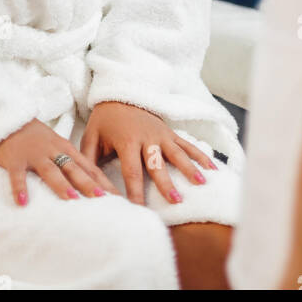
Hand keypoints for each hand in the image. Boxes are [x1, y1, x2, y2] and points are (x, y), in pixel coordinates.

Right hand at [0, 118, 120, 205]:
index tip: (118, 198)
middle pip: (74, 169)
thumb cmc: (36, 139)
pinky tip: (23, 202)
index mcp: (66, 149)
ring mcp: (34, 154)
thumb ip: (72, 164)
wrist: (9, 119)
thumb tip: (93, 187)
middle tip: (102, 199)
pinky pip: (17, 175)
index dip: (103, 182)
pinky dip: (20, 188)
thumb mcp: (57, 147)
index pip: (89, 167)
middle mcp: (53, 151)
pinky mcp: (15, 159)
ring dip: (61, 184)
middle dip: (88, 183)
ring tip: (71, 199)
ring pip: (50, 170)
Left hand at [81, 101, 217, 205]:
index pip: (131, 170)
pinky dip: (201, 155)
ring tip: (201, 183)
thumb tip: (88, 185)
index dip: (135, 191)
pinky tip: (213, 169)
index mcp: (126, 140)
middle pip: (158, 163)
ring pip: (177, 153)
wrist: (120, 92)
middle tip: (176, 200)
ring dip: (190, 168)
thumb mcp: (91, 137)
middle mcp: (147, 137)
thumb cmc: (104, 120)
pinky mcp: (170, 132)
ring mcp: (161, 134)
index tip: (139, 210)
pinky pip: (187, 144)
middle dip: (166, 182)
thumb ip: (89, 160)